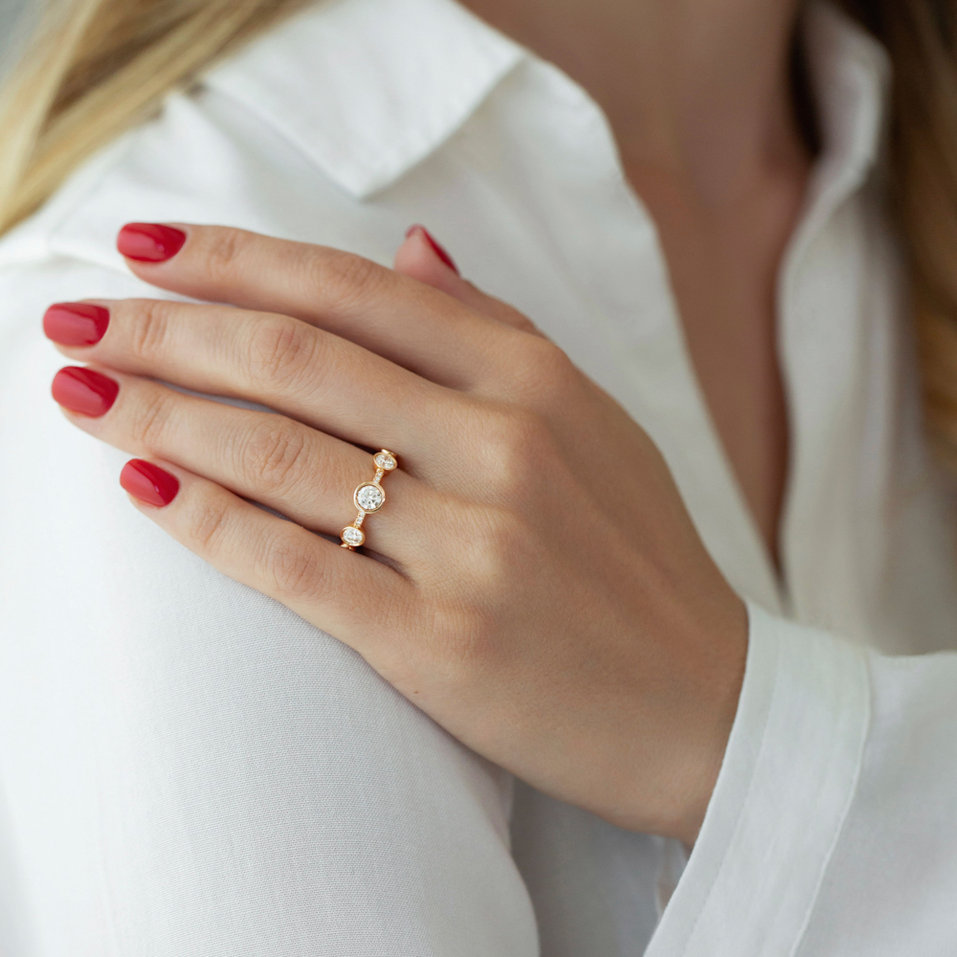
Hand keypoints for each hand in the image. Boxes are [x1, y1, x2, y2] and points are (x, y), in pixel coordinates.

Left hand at [43, 221, 747, 845]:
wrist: (705, 704)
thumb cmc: (641, 559)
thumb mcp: (593, 421)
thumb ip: (497, 330)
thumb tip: (409, 246)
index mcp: (536, 381)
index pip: (355, 291)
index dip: (238, 260)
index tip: (147, 250)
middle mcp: (504, 447)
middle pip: (297, 359)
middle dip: (169, 331)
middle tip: (77, 319)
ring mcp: (476, 547)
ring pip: (282, 455)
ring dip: (162, 417)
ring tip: (80, 394)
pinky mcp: (444, 644)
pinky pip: (300, 568)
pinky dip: (210, 524)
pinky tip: (144, 490)